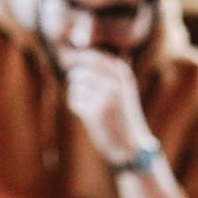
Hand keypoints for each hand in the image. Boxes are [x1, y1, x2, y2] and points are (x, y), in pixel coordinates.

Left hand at [64, 49, 152, 167]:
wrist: (128, 144)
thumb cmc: (122, 116)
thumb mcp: (124, 89)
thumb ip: (114, 71)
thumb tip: (96, 53)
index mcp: (123, 73)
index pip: (95, 56)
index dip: (78, 58)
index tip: (69, 63)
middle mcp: (115, 82)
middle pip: (82, 69)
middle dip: (74, 77)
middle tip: (75, 85)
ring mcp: (105, 96)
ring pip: (76, 85)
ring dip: (77, 94)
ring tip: (87, 104)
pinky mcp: (95, 111)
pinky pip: (74, 101)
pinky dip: (76, 107)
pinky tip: (87, 114)